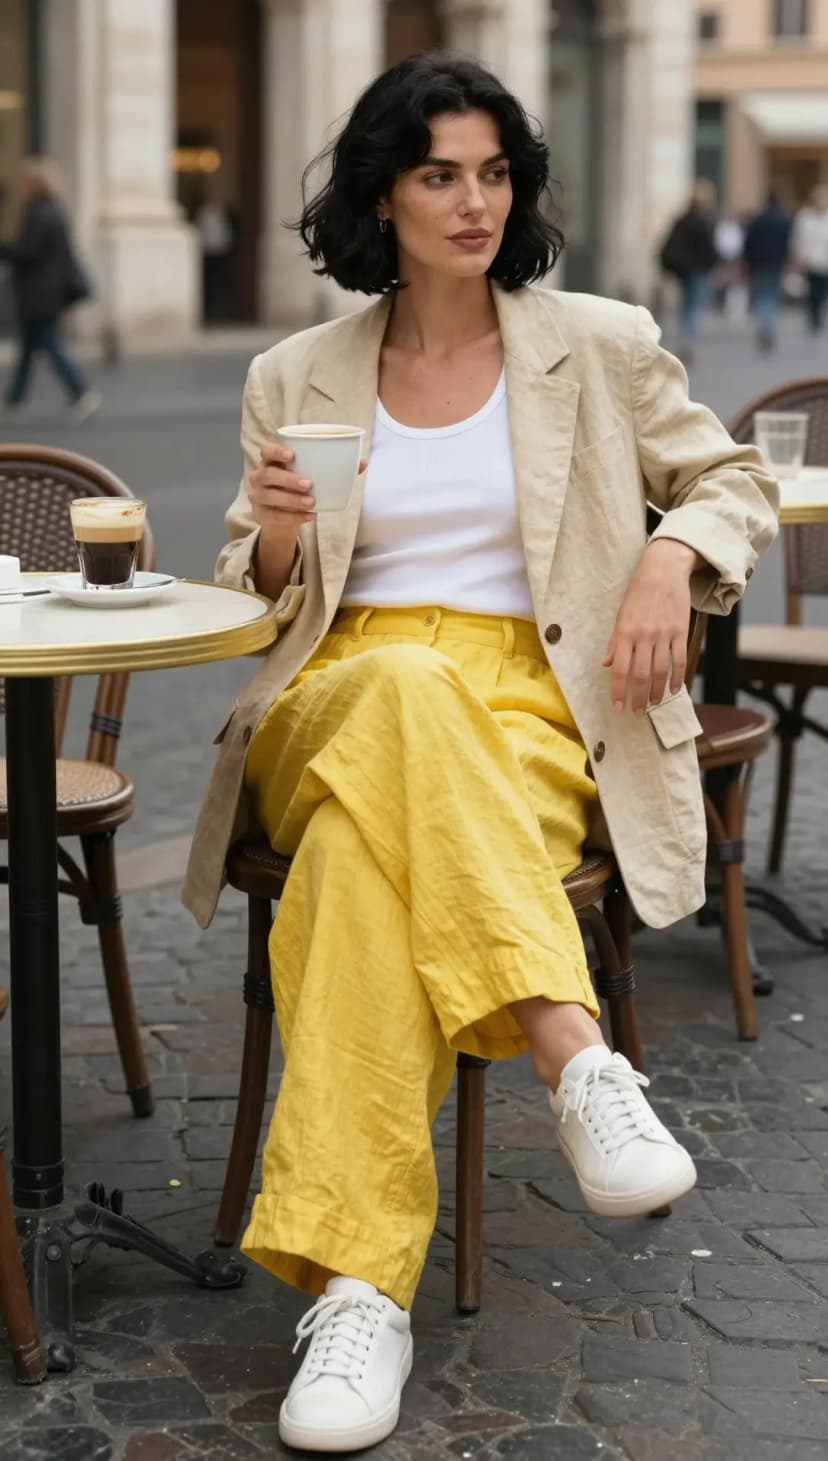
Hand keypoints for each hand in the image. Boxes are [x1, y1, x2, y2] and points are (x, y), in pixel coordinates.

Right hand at [249, 443, 367, 543]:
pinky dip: (293, 518)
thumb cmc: (299, 488)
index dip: (277, 451)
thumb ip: (336, 468)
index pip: (267, 451)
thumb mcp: (313, 476)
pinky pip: (274, 517)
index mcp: (271, 461)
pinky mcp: (260, 516)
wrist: (283, 517)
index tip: (293, 455)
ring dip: (291, 500)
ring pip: (270, 497)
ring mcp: (257, 497)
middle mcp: (259, 477)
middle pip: (268, 475)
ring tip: (312, 502)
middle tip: (309, 484)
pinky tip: (310, 517)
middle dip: (288, 479)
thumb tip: (362, 462)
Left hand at [602, 539, 700, 713]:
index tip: (618, 707)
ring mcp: (664, 634)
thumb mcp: (620, 615)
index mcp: (625, 632)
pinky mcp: (681, 631)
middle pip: (641, 675)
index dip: (619, 691)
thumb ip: (614, 642)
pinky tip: (675, 689)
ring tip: (653, 705)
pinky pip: (680, 660)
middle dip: (638, 698)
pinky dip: (678, 677)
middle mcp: (644, 636)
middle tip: (637, 713)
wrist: (663, 571)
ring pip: (661, 671)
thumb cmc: (638, 594)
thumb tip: (607, 665)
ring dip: (656, 692)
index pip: (620, 669)